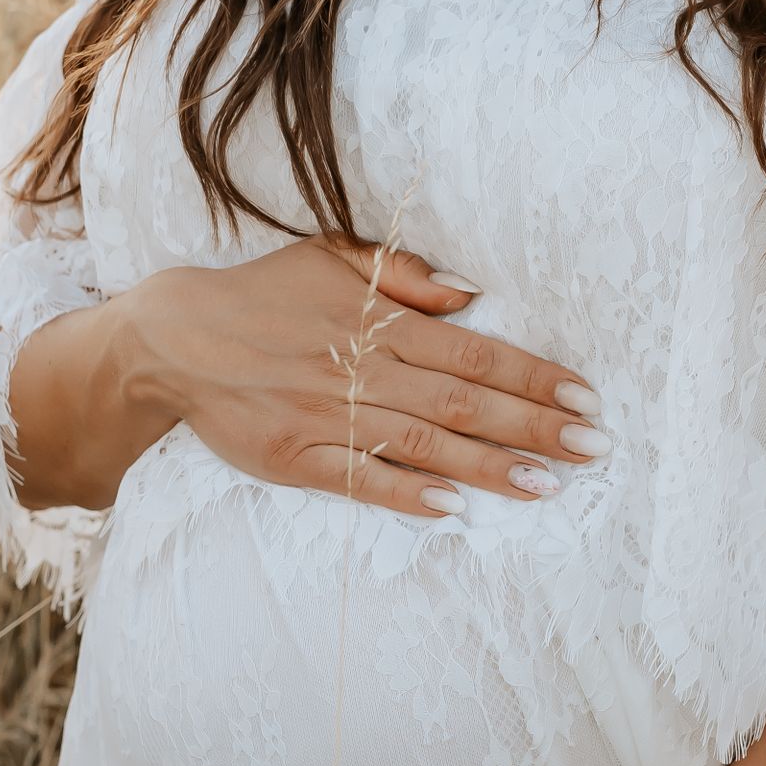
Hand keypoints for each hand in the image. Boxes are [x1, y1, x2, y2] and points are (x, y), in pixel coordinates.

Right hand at [123, 240, 607, 518]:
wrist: (172, 339)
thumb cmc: (262, 296)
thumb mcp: (331, 259)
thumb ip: (402, 275)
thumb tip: (470, 294)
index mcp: (379, 322)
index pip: (475, 354)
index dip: (534, 377)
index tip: (585, 398)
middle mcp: (362, 369)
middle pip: (464, 403)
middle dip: (535, 426)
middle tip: (593, 448)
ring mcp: (330, 416)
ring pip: (424, 444)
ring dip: (490, 466)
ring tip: (546, 485)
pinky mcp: (298, 457)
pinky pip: (361, 478)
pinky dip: (409, 492)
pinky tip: (455, 506)